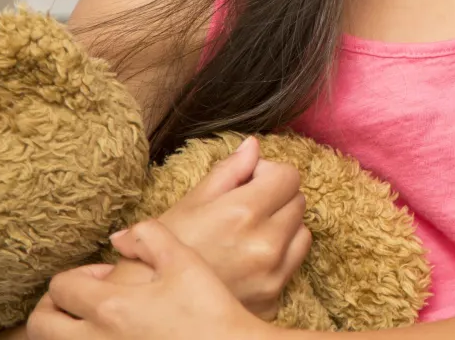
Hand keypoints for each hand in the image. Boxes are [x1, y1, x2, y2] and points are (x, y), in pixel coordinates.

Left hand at [26, 220, 267, 339]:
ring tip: (92, 323)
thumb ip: (150, 237)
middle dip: (52, 308)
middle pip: (40, 326)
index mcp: (111, 307)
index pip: (61, 287)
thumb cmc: (210, 312)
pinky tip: (111, 339)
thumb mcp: (186, 262)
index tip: (103, 277)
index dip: (78, 275)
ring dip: (63, 332)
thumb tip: (118, 238)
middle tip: (80, 301)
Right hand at [155, 136, 311, 319]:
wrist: (152, 308)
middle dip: (276, 198)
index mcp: (243, 214)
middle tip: (246, 207)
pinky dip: (281, 256)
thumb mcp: (189, 203)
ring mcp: (272, 274)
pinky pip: (294, 264)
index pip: (288, 176)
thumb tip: (253, 146)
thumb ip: (228, 171)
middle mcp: (265, 244)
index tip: (249, 182)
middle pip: (298, 202)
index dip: (268, 173)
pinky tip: (251, 258)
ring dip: (284, 227)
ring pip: (302, 232)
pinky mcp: (274, 297)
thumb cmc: (164, 251)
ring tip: (250, 233)